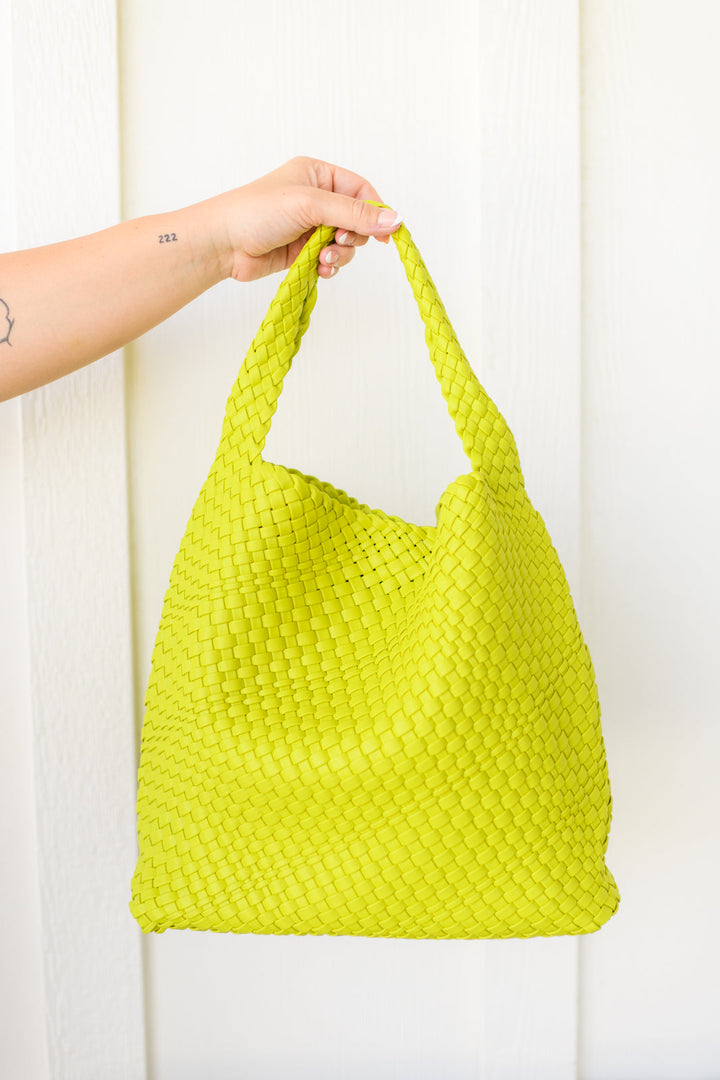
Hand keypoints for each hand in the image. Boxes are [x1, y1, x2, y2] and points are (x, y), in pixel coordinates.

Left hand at [204, 155, 402, 283]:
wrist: (223, 244)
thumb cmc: (257, 212)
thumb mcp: (310, 205)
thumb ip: (354, 213)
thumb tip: (395, 220)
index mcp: (318, 175)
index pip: (361, 190)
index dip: (376, 211)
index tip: (386, 234)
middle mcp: (316, 199)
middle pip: (357, 220)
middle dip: (353, 236)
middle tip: (337, 241)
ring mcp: (310, 227)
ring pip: (346, 244)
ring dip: (340, 255)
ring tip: (323, 259)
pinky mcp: (303, 251)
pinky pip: (331, 260)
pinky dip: (330, 267)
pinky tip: (319, 269)